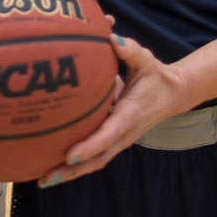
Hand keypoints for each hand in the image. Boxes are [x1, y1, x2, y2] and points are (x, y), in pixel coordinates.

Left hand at [37, 34, 180, 186]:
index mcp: (130, 115)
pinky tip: (53, 165)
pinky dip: (76, 164)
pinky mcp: (114, 139)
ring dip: (71, 172)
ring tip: (43, 179)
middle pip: (97, 158)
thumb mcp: (146, 60)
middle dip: (73, 169)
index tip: (70, 154)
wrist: (173, 94)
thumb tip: (112, 37)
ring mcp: (119, 139)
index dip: (90, 145)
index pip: (108, 134)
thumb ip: (130, 50)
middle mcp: (124, 132)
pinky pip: (95, 156)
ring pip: (94, 162)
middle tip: (47, 178)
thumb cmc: (155, 75)